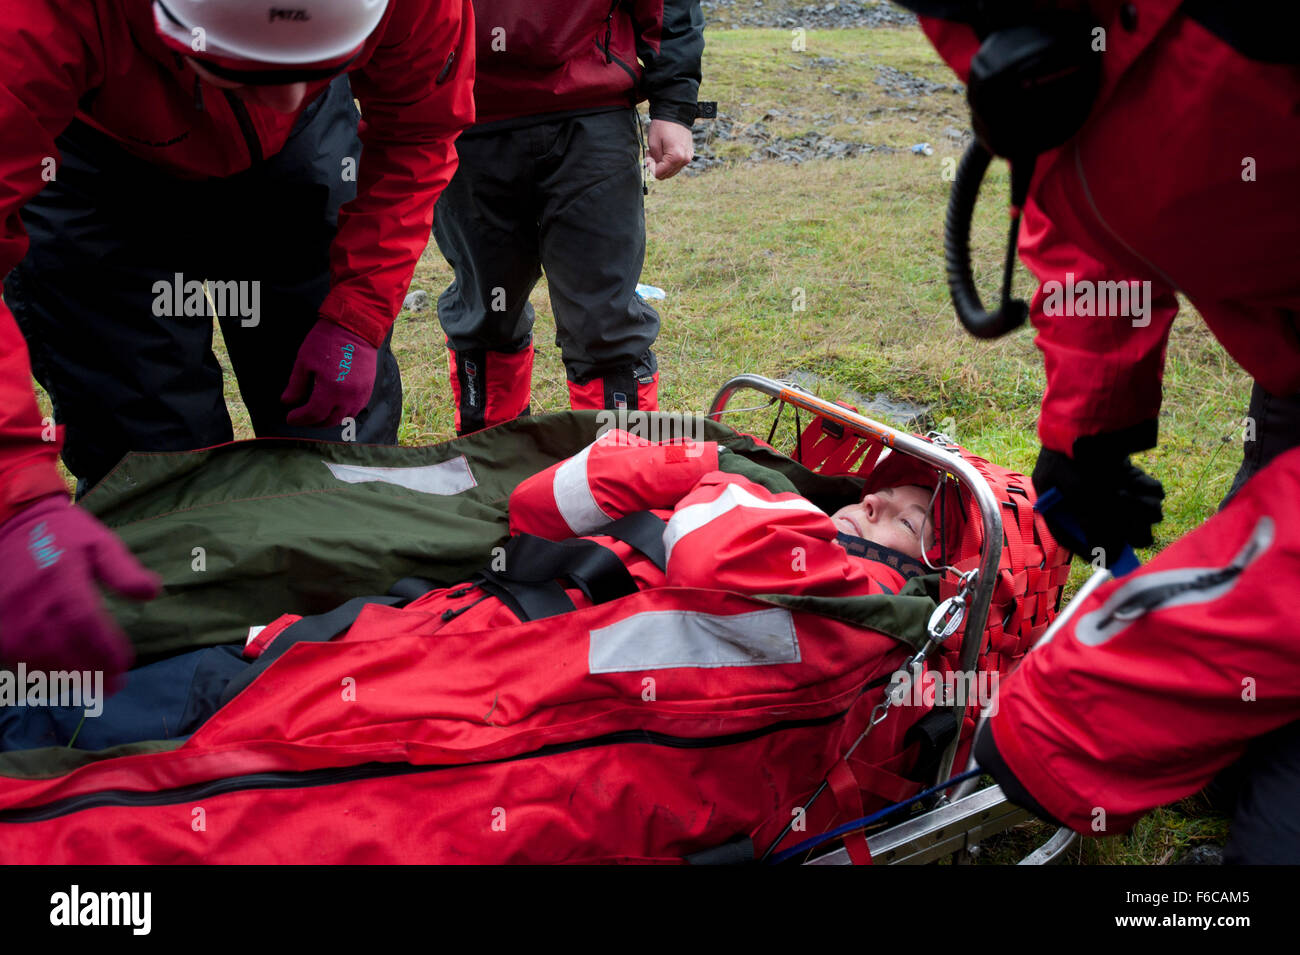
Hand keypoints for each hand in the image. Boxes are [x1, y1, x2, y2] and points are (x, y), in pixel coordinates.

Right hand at [0, 495, 159, 678]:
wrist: (12, 524)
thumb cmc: (64, 535)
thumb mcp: (100, 544)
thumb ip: (123, 571)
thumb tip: (152, 592)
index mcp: (61, 581)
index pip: (85, 625)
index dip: (105, 649)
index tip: (126, 665)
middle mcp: (32, 604)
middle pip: (62, 649)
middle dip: (91, 671)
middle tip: (114, 686)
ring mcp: (9, 618)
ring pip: (37, 659)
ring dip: (66, 677)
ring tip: (91, 686)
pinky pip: (14, 657)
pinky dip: (37, 671)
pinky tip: (60, 677)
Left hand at [281, 318, 377, 426]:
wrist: (355, 328)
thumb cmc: (327, 341)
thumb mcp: (304, 361)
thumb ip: (296, 385)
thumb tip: (287, 402)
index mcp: (331, 390)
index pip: (313, 415)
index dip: (299, 419)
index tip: (290, 417)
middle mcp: (348, 397)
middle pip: (329, 421)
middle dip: (312, 422)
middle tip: (301, 418)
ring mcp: (360, 394)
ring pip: (343, 418)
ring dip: (328, 419)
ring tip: (317, 414)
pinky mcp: (368, 390)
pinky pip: (355, 410)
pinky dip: (343, 412)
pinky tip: (333, 406)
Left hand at [647, 118, 693, 179]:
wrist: (675, 113)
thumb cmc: (662, 126)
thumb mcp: (653, 144)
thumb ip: (654, 160)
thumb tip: (656, 169)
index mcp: (676, 157)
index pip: (660, 173)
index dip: (650, 167)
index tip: (648, 156)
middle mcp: (684, 159)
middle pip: (667, 174)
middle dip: (656, 167)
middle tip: (651, 154)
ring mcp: (688, 157)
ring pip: (672, 171)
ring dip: (663, 165)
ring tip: (658, 152)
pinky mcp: (689, 154)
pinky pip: (677, 164)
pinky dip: (670, 162)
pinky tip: (665, 151)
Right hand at [1033, 440, 1163, 567]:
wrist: (1095, 411)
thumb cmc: (1078, 453)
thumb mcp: (1084, 494)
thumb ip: (1095, 527)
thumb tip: (1108, 557)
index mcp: (1054, 498)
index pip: (1068, 533)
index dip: (1088, 549)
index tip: (1109, 560)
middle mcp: (1077, 492)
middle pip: (1106, 524)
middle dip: (1125, 525)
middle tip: (1138, 526)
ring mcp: (1101, 480)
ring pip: (1129, 509)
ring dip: (1140, 508)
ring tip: (1139, 496)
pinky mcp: (1122, 469)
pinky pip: (1140, 490)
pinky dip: (1147, 489)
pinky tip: (1144, 482)